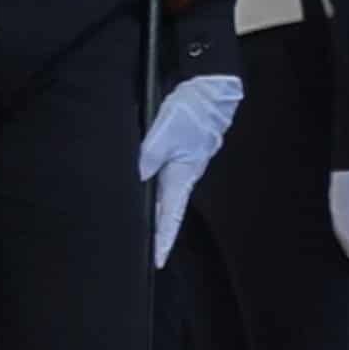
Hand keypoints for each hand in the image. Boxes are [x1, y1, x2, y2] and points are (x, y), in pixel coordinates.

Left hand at [139, 73, 243, 266]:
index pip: (171, 215)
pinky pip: (165, 181)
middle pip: (168, 210)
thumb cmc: (192, 110)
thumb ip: (148, 156)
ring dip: (155, 215)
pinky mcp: (181, 154)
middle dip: (157, 232)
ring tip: (142, 233)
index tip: (158, 260)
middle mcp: (184, 173)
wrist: (211, 89)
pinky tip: (146, 196)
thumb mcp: (164, 132)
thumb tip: (137, 177)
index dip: (163, 239)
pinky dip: (155, 195)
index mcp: (182, 174)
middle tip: (147, 253)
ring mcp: (183, 164)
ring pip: (165, 196)